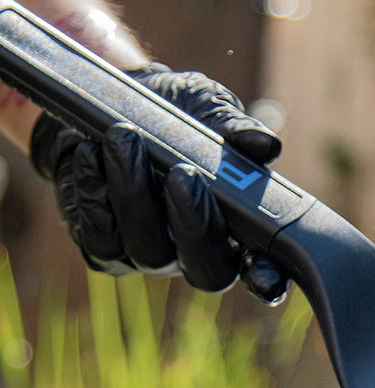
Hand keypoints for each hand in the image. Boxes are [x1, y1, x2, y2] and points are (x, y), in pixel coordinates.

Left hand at [30, 63, 288, 303]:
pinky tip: (93, 152)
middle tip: (183, 174)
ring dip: (135, 193)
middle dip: (195, 225)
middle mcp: (200, 254)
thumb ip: (238, 129)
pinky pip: (102, 239)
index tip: (263, 270)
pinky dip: (96, 191)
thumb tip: (264, 144)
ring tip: (125, 138)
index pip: (264, 270)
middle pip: (207, 272)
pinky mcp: (106, 251)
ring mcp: (154, 256)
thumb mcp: (211, 110)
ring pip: (149, 251)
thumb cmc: (179, 117)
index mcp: (242, 231)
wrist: (113, 109)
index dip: (268, 277)